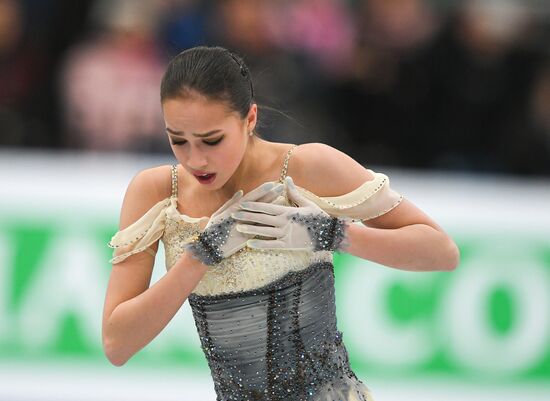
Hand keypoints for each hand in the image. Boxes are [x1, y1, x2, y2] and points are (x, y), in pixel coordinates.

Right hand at [183, 181, 283, 264]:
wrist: (210, 249)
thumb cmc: (212, 230)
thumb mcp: (218, 214)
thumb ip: (230, 203)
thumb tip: (241, 192)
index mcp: (233, 209)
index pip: (251, 197)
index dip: (262, 190)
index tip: (272, 183)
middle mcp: (241, 217)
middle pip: (259, 204)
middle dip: (270, 195)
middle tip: (281, 187)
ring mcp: (245, 226)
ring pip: (262, 215)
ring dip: (272, 206)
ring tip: (283, 199)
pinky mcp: (248, 237)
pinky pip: (261, 228)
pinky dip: (269, 222)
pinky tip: (277, 217)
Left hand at [232, 176, 348, 251]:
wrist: (329, 234)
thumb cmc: (317, 217)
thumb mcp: (306, 203)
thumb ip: (294, 193)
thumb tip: (287, 179)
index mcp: (287, 211)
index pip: (266, 207)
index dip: (253, 205)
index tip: (241, 203)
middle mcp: (284, 222)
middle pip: (262, 218)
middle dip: (246, 216)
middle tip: (232, 214)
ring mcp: (285, 234)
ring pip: (264, 231)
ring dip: (250, 229)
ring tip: (238, 228)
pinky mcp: (288, 245)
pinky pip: (271, 245)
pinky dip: (260, 245)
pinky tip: (249, 245)